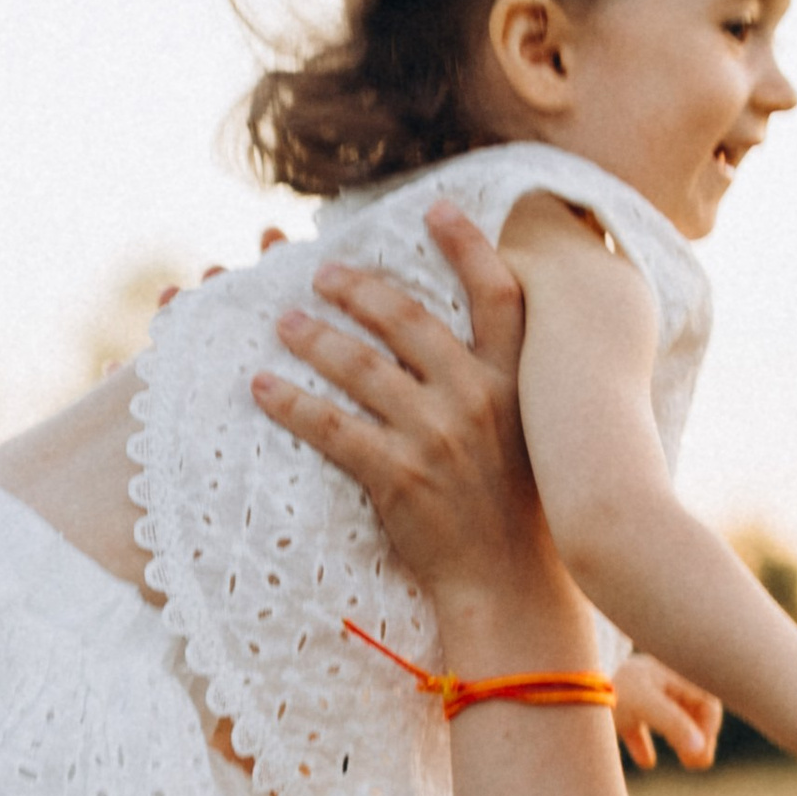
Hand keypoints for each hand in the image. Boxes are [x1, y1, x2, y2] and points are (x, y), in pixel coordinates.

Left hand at [252, 203, 579, 640]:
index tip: (437, 209)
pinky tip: (261, 388)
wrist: (513, 586)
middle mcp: (477, 400)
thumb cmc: (519, 514)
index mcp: (514, 384)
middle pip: (408, 320)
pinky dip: (291, 404)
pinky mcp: (399, 477)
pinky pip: (332, 428)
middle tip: (322, 273)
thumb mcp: (535, 439)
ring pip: (360, 367)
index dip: (469, 246)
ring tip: (284, 324)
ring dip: (315, 338)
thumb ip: (507, 388)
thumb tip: (472, 350)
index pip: (500, 295)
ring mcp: (437, 437)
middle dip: (359, 289)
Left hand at [612, 655, 723, 772]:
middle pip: (691, 709)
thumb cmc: (611, 686)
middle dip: (696, 736)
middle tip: (696, 763)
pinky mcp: (619, 707)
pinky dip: (644, 743)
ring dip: (679, 738)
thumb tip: (702, 752)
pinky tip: (646, 762)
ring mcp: (638, 692)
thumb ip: (676, 726)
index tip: (702, 752)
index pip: (706, 698)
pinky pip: (639, 725)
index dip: (709, 727)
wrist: (563, 685)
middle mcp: (657, 679)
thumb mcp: (648, 705)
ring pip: (670, 717)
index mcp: (669, 670)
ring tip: (687, 761)